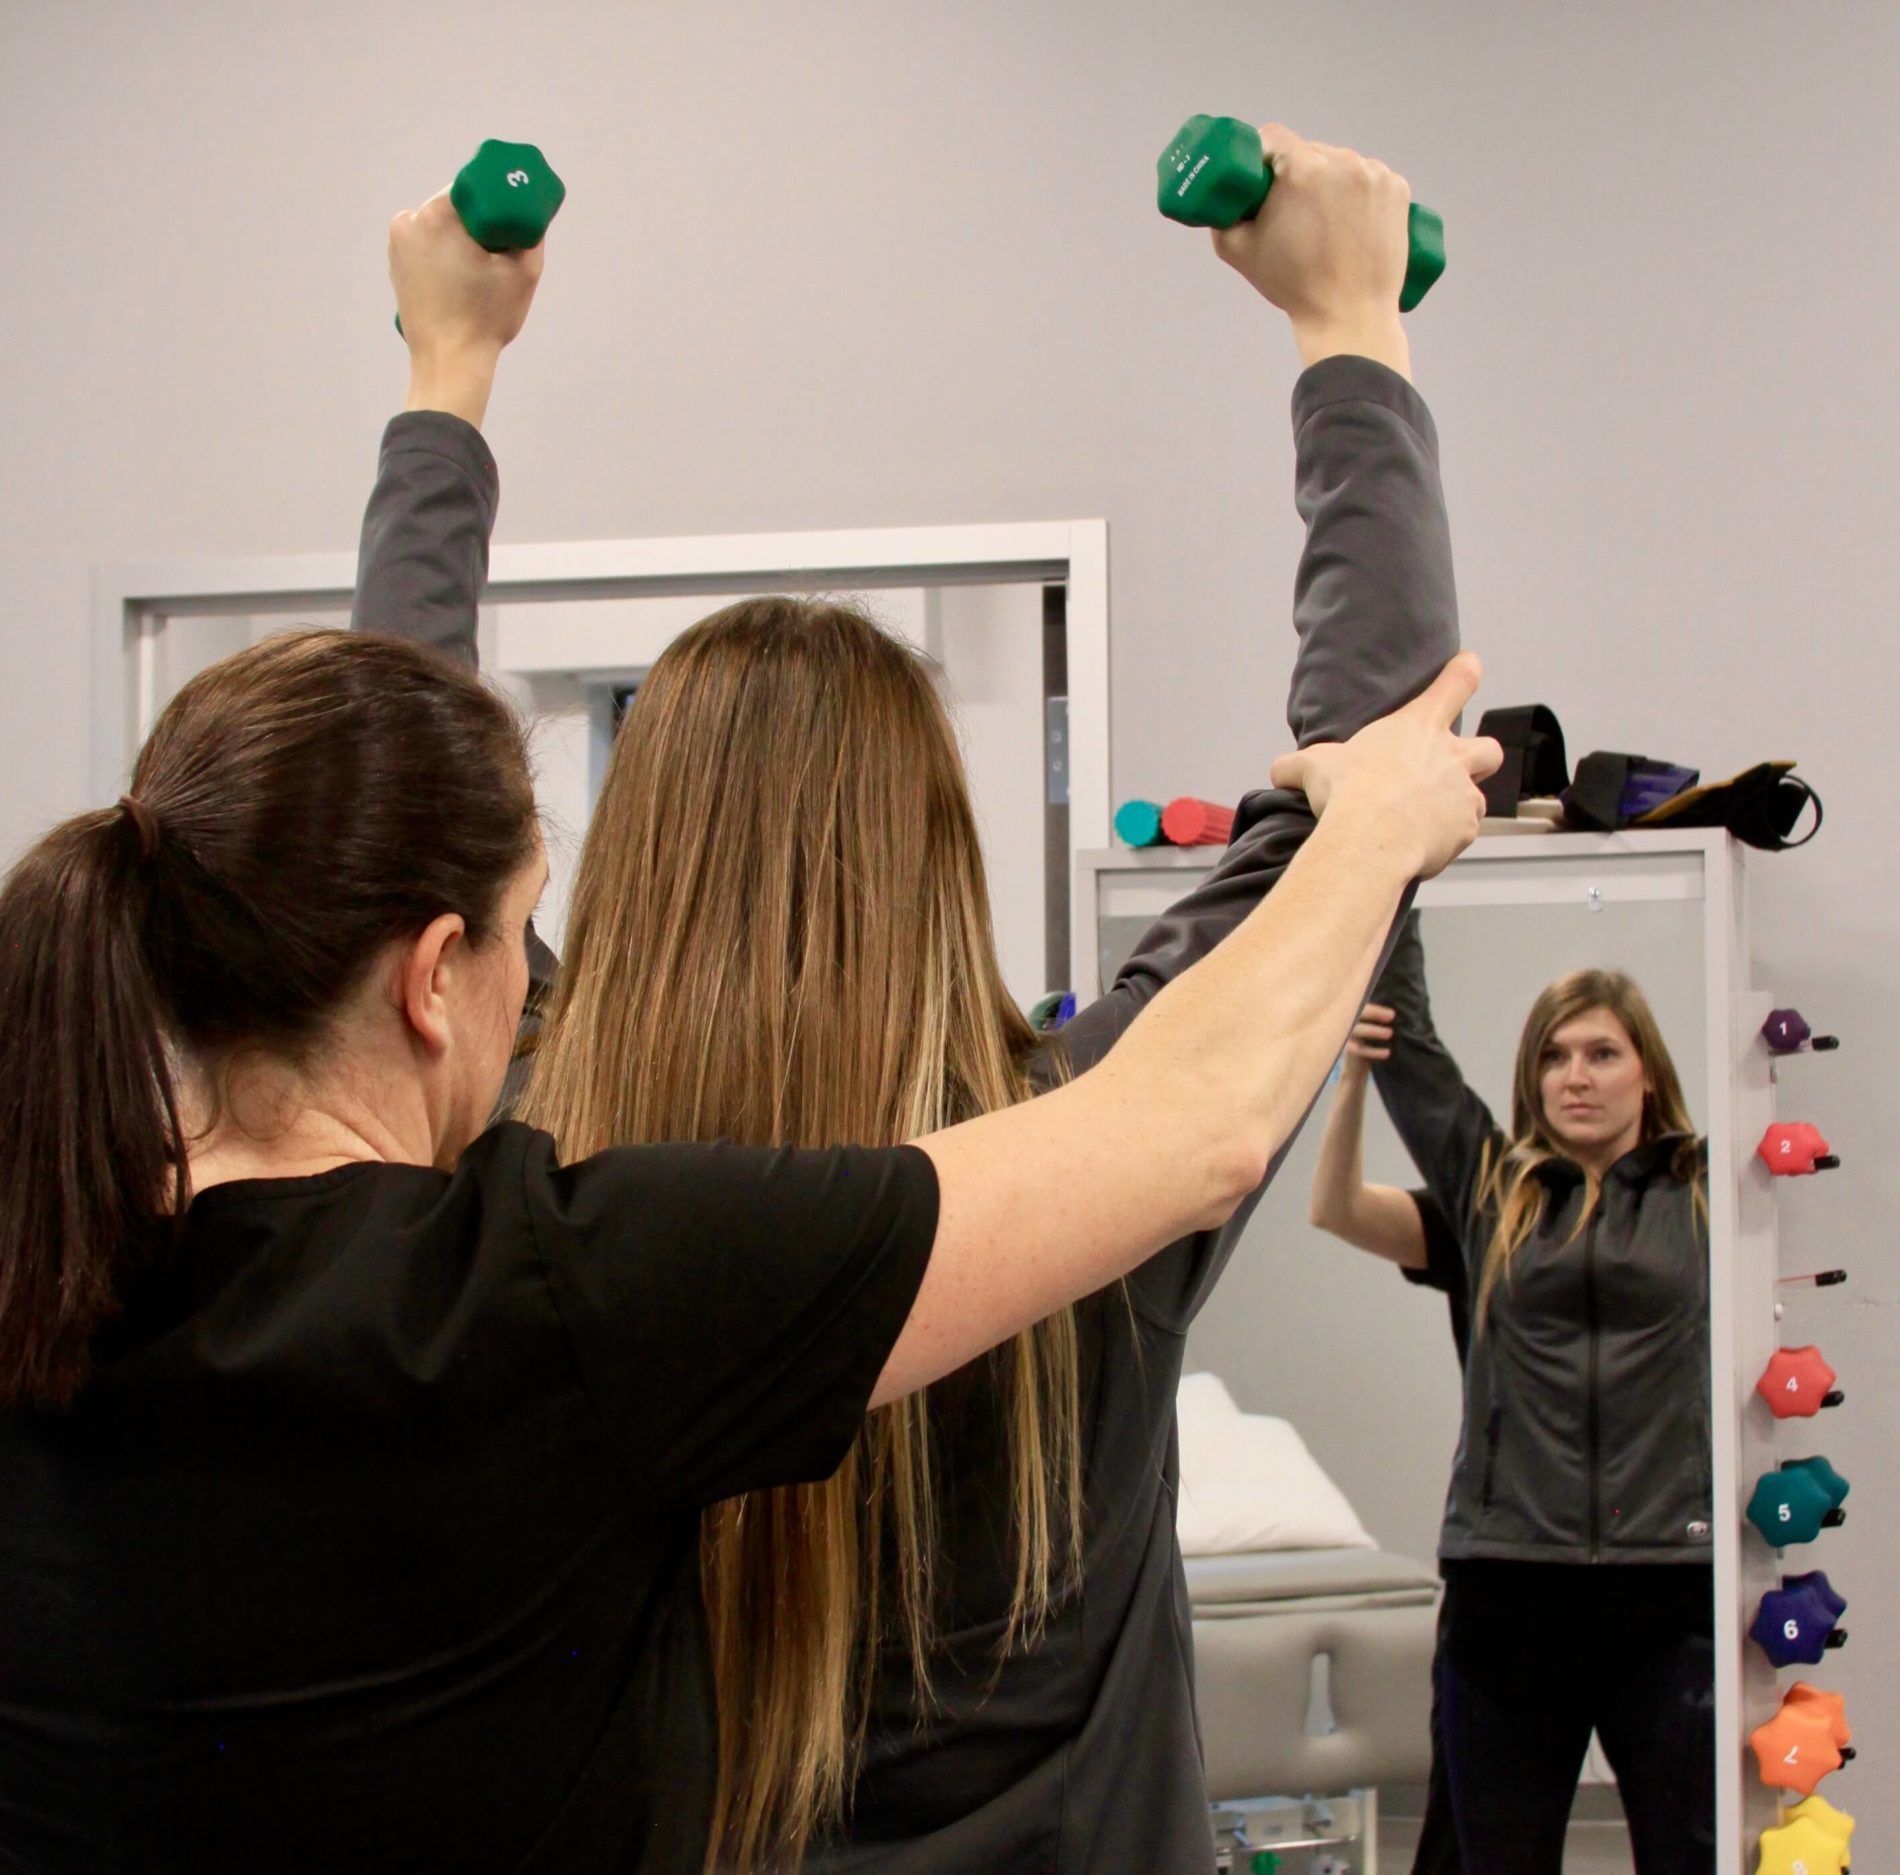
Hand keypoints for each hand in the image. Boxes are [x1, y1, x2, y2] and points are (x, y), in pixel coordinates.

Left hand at [390, 190, 543, 424]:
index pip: (473, 189)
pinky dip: (446, 255)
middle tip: (501, 252)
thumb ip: (531, 234)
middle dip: (479, 224)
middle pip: (455, 209)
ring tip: (481, 272)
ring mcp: (397, 244)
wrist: (449, 363)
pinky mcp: (396, 265)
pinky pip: (428, 246)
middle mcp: (408, 221)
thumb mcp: (524, 272)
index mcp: (436, 215)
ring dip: (462, 240)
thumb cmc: (485, 319)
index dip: (498, 202)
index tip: (512, 223)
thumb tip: (532, 215)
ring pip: (441, 228)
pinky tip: (461, 280)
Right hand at [1213, 123, 1411, 373]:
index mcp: (1301, 169)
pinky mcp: (1397, 188)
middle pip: (1309, 151)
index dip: (1261, 155)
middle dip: (1297, 174)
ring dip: (1330, 182)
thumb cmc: (1294, 286)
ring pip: (1341, 164)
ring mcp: (1374, 174)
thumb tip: (1223, 199)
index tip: (1262, 178)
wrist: (1350, 316)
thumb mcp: (1239, 251)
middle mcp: (1341, 161)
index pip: (1273, 137)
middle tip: (1293, 212)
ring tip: (1326, 224)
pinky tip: (1351, 222)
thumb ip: (1223, 217)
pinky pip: (1370, 177)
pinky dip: (1359, 193)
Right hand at [1271, 653, 1500, 878]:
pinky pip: (1461, 836)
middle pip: (1490, 749)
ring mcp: (1463, 794)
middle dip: (1480, 759)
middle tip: (1455, 771)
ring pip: (1475, 799)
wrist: (1368, 838)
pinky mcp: (1465, 830)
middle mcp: (1450, 756)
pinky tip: (1418, 847)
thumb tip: (1281, 770)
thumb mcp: (1311, 766)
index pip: (1457, 683)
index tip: (1469, 666)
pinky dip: (1445, 842)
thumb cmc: (1346, 793)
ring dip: (1455, 809)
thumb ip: (1298, 764)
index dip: (1465, 671)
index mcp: (1418, 727)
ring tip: (1423, 824)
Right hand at [1343, 1003, 1395, 1074]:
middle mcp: (1350, 1022)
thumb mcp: (1376, 1030)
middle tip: (1391, 1015)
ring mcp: (1347, 1035)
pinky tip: (1387, 1053)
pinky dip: (1374, 1051)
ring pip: (1358, 1030)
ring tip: (1390, 1033)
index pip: (1366, 1006)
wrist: (1357, 1067)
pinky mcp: (1348, 1049)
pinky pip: (1360, 1049)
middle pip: (1359, 1013)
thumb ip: (1382, 1021)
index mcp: (1357, 1014)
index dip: (1377, 1009)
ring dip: (1373, 1030)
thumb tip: (1401, 1015)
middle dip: (1375, 1013)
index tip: (1392, 1013)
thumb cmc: (1371, 1044)